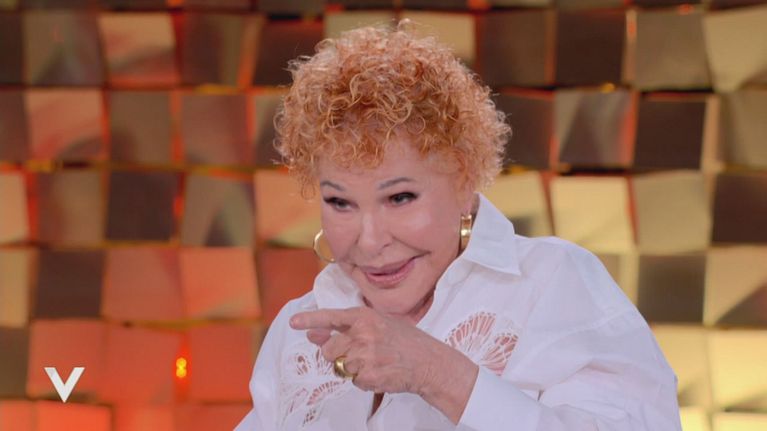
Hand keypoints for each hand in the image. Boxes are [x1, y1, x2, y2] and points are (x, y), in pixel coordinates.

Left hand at [289, 306, 477, 422]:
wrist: (428, 362)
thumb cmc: (404, 340)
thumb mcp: (376, 325)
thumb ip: (343, 329)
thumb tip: (313, 334)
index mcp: (364, 318)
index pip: (331, 317)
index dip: (310, 320)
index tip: (294, 322)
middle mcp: (362, 335)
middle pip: (329, 350)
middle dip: (337, 355)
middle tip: (356, 353)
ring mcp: (365, 357)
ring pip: (340, 367)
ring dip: (351, 368)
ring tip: (373, 361)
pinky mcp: (368, 376)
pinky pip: (353, 381)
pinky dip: (363, 379)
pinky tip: (379, 371)